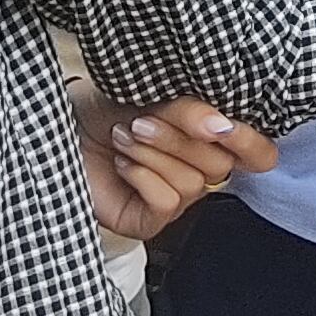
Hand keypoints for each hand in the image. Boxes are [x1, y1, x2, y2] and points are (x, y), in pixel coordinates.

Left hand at [75, 88, 274, 238]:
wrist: (58, 129)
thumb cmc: (106, 108)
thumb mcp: (153, 95)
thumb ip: (190, 110)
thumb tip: (222, 126)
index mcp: (209, 137)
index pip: (257, 152)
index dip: (249, 143)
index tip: (222, 126)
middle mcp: (197, 169)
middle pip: (220, 164)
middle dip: (179, 139)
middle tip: (141, 122)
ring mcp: (174, 197)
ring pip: (192, 183)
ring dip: (153, 155)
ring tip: (123, 139)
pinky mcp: (149, 221)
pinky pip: (166, 202)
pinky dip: (142, 177)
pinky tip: (121, 165)